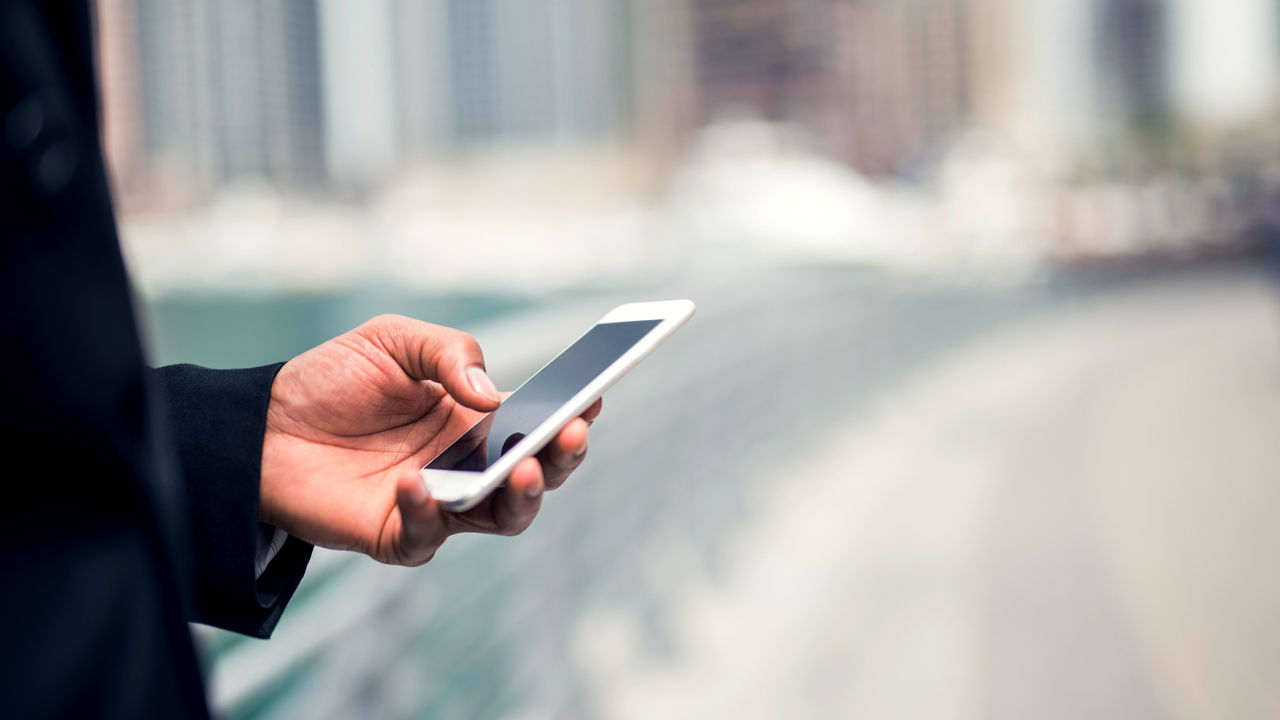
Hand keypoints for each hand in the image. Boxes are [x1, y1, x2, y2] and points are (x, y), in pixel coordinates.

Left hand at [259, 314, 600, 565]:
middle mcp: (468, 464)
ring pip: (503, 516)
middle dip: (563, 458)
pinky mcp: (398, 534)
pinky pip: (429, 536)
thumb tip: (492, 395)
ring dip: (522, 496)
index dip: (572, 410)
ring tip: (523, 468)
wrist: (259, 422)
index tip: (594, 395)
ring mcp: (440, 503)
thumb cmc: (333, 379)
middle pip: (538, 474)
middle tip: (570, 433)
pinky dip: (429, 513)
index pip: (538, 419)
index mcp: (477, 417)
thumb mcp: (394, 341)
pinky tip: (414, 484)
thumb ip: (448, 355)